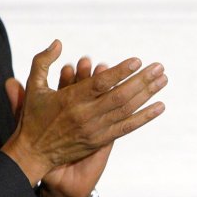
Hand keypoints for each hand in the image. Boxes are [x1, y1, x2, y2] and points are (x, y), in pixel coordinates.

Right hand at [1, 40, 166, 189]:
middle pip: (120, 96)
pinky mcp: (100, 140)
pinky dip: (144, 117)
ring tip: (163, 80)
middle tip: (159, 67)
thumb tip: (57, 42)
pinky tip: (159, 107)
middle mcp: (85, 115)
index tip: (137, 61)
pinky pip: (126, 128)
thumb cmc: (33, 117)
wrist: (33, 154)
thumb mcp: (34, 87)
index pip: (100, 84)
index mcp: (70, 99)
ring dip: (147, 94)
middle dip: (142, 80)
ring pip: (126, 110)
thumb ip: (43, 62)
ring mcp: (94, 129)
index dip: (120, 72)